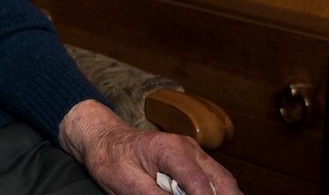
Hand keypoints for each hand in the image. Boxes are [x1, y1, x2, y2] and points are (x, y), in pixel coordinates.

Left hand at [59, 100, 240, 194]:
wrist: (104, 139)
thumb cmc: (111, 159)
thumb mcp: (127, 185)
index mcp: (169, 150)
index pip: (200, 184)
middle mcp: (188, 148)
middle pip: (223, 182)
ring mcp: (194, 152)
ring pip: (224, 181)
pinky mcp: (194, 160)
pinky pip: (216, 180)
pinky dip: (216, 193)